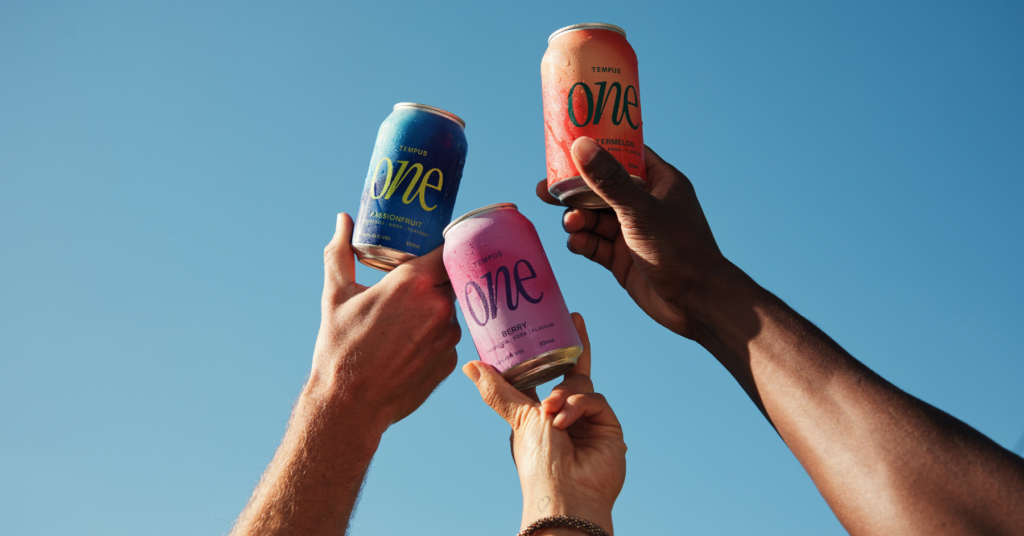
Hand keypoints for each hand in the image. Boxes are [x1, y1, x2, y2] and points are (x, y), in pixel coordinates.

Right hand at [311, 213, 461, 431]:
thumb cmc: (339, 347)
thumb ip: (341, 253)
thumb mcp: (336, 295)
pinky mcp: (451, 360)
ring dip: (435, 309)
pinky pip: (448, 337)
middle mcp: (439, 305)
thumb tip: (342, 220)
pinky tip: (410, 346)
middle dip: (436, 279)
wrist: (350, 404)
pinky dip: (434, 336)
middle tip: (416, 284)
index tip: (431, 248)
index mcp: (413, 282)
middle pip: (450, 278)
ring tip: (406, 321)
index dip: (440, 247)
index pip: (445, 249)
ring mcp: (449, 335)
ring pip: (450, 309)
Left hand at [463, 314, 625, 533]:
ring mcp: (589, 419)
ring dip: (562, 395)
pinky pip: (595, 398)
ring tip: (549, 412)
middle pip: (572, 372)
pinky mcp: (608, 425)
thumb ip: (498, 389)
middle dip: (575, 347)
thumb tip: (470, 365)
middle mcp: (566, 413)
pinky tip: (564, 422)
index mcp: (540, 411)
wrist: (565, 492)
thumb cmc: (538, 461)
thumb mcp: (517, 416)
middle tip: (574, 318)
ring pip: (580, 384)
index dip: (549, 351)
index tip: (552, 323)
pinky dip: (577, 407)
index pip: (546, 374)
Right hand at [536, 137, 737, 338]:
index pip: (626, 155)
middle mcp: (645, 205)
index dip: (598, 148)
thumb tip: (581, 146)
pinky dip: (583, 242)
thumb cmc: (679, 249)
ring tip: (569, 224)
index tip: (569, 145)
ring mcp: (633, 234)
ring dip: (577, 219)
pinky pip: (595, 245)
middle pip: (601, 190)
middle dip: (574, 191)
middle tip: (544, 189)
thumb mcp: (640, 210)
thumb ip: (609, 180)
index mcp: (660, 183)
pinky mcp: (623, 260)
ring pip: (595, 219)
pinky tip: (575, 242)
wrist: (696, 303)